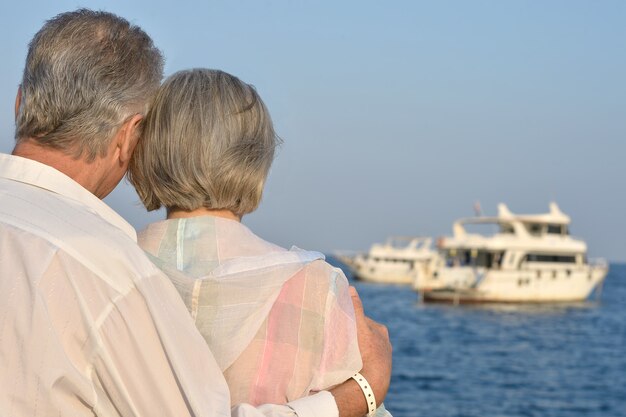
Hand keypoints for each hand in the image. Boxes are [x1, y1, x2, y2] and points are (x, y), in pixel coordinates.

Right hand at [349, 286, 391, 404]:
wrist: (370, 383)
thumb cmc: (364, 351)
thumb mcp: (358, 325)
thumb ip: (355, 307)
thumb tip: (351, 288)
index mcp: (381, 331)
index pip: (362, 321)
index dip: (350, 321)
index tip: (340, 326)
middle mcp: (384, 345)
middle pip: (364, 335)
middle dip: (353, 336)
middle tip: (339, 341)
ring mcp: (382, 360)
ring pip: (364, 350)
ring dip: (354, 351)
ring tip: (342, 356)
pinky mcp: (377, 373)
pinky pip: (364, 363)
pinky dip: (357, 363)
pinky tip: (348, 367)